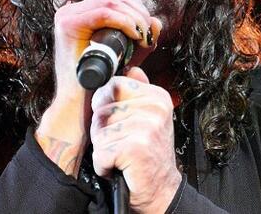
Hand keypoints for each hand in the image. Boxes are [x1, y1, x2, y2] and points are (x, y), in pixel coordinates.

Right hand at [36, 0, 160, 176]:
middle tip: (146, 36)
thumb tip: (157, 21)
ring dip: (134, 17)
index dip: (136, 6)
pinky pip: (104, 13)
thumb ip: (141, 39)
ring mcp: (66, 16)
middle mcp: (70, 11)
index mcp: (79, 13)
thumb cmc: (100, 83)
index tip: (146, 31)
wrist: (79, 106)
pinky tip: (134, 36)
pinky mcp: (68, 25)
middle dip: (138, 11)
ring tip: (141, 38)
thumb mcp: (126, 56)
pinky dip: (125, 22)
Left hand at [90, 67, 180, 212]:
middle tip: (121, 143)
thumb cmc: (149, 155)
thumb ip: (137, 92)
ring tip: (122, 155)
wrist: (161, 190)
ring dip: (104, 149)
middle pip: (102, 109)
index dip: (105, 104)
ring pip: (99, 131)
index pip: (113, 84)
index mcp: (157, 97)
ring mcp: (146, 127)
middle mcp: (155, 109)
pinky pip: (101, 152)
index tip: (117, 120)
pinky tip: (120, 167)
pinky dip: (104, 165)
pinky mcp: (135, 147)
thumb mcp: (147, 118)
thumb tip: (132, 69)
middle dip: (103, 130)